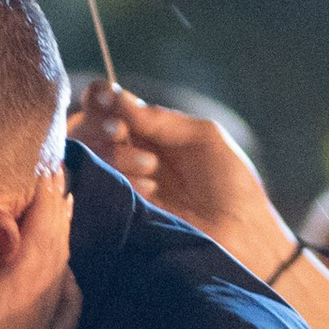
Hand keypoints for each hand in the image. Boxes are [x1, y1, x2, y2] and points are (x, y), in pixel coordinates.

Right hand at [0, 169, 73, 328]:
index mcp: (15, 289)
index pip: (38, 230)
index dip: (43, 196)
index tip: (44, 163)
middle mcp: (40, 296)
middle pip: (57, 238)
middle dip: (56, 201)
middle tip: (54, 168)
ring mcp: (50, 316)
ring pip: (64, 260)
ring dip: (64, 227)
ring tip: (62, 199)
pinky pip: (68, 292)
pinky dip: (69, 268)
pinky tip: (66, 264)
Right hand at [72, 83, 290, 274]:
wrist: (239, 232)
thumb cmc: (230, 184)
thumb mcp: (202, 136)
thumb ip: (162, 119)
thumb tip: (121, 101)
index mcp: (151, 133)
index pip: (110, 108)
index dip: (101, 98)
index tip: (104, 95)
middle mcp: (132, 155)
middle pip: (90, 129)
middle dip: (104, 125)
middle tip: (120, 131)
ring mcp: (125, 184)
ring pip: (91, 157)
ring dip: (117, 155)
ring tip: (151, 169)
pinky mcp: (122, 211)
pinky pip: (102, 187)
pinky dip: (122, 180)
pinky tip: (150, 190)